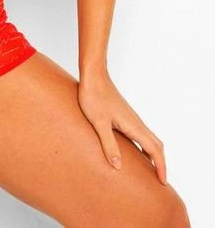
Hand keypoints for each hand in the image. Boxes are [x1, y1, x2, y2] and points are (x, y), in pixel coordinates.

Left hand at [78, 70, 166, 184]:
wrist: (93, 75)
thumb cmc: (94, 97)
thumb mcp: (99, 122)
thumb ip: (109, 144)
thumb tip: (118, 166)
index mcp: (133, 125)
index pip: (154, 149)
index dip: (161, 166)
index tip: (163, 182)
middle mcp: (136, 122)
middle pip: (156, 145)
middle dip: (160, 162)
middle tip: (159, 180)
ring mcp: (131, 118)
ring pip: (149, 138)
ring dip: (153, 154)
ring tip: (149, 170)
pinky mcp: (125, 115)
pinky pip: (141, 134)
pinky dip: (144, 146)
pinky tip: (133, 151)